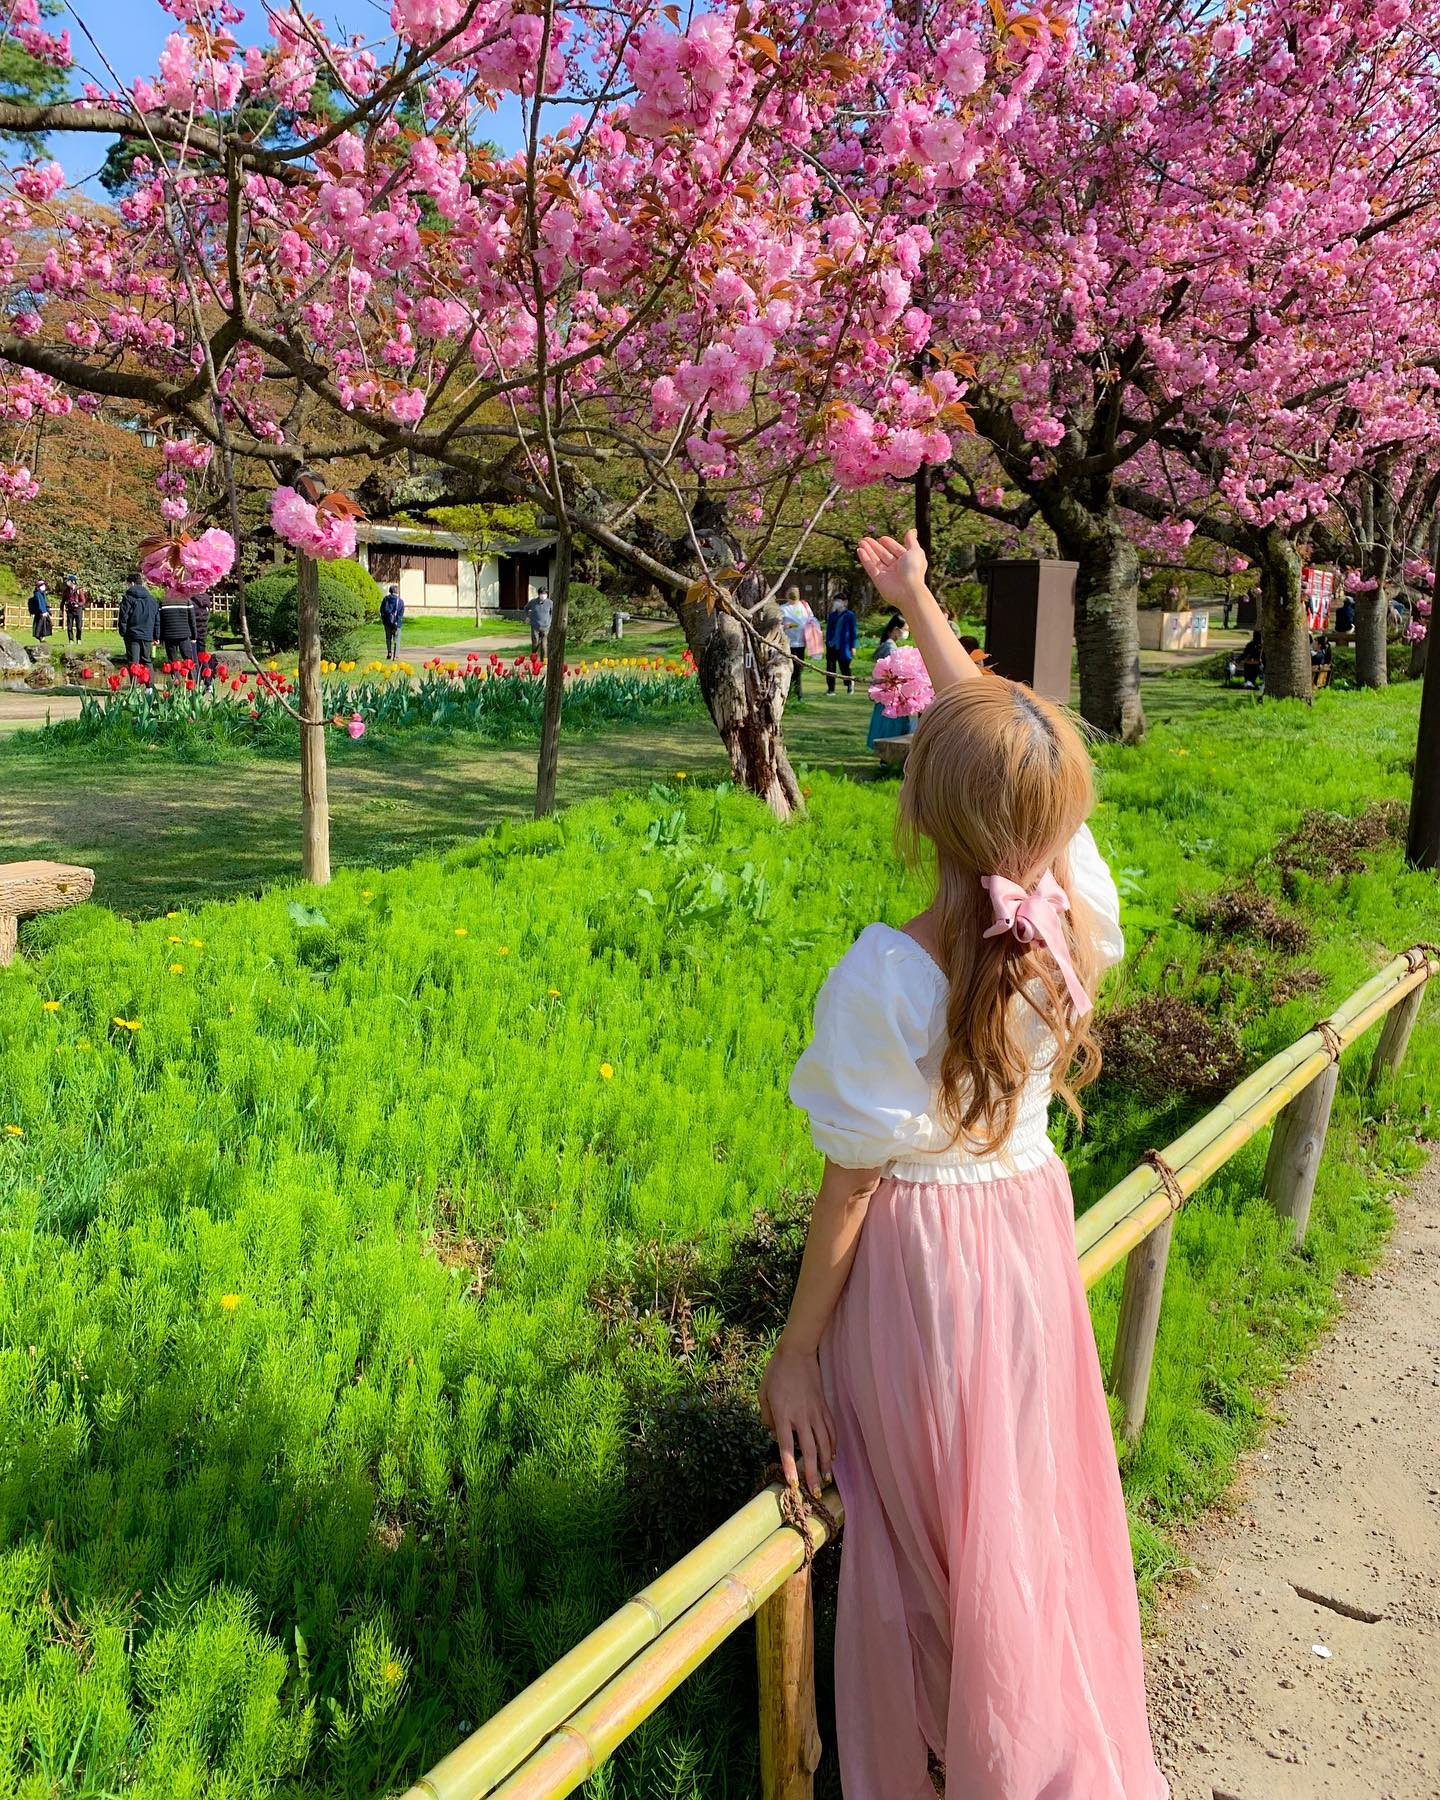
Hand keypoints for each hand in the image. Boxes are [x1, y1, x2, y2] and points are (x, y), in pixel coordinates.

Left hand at [759, 1340, 835, 1497]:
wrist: (797, 1352)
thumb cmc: (776, 1372)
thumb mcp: (763, 1393)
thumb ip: (766, 1416)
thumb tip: (771, 1433)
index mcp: (783, 1414)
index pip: (786, 1446)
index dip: (790, 1466)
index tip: (793, 1484)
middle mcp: (801, 1416)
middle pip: (808, 1450)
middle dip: (811, 1473)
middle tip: (815, 1493)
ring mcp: (815, 1412)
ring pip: (824, 1443)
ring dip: (825, 1464)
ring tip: (826, 1480)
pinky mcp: (824, 1406)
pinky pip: (831, 1430)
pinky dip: (833, 1444)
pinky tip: (832, 1456)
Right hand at [857, 530, 928, 612]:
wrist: (909, 591)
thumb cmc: (914, 570)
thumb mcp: (915, 551)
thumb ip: (911, 541)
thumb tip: (912, 530)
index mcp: (906, 561)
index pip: (896, 550)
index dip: (889, 544)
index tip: (882, 538)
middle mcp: (896, 568)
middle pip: (883, 554)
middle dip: (874, 546)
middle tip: (865, 538)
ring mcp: (887, 574)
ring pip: (875, 560)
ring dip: (868, 550)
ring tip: (861, 542)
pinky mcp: (878, 580)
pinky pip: (870, 568)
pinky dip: (865, 559)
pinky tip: (860, 550)